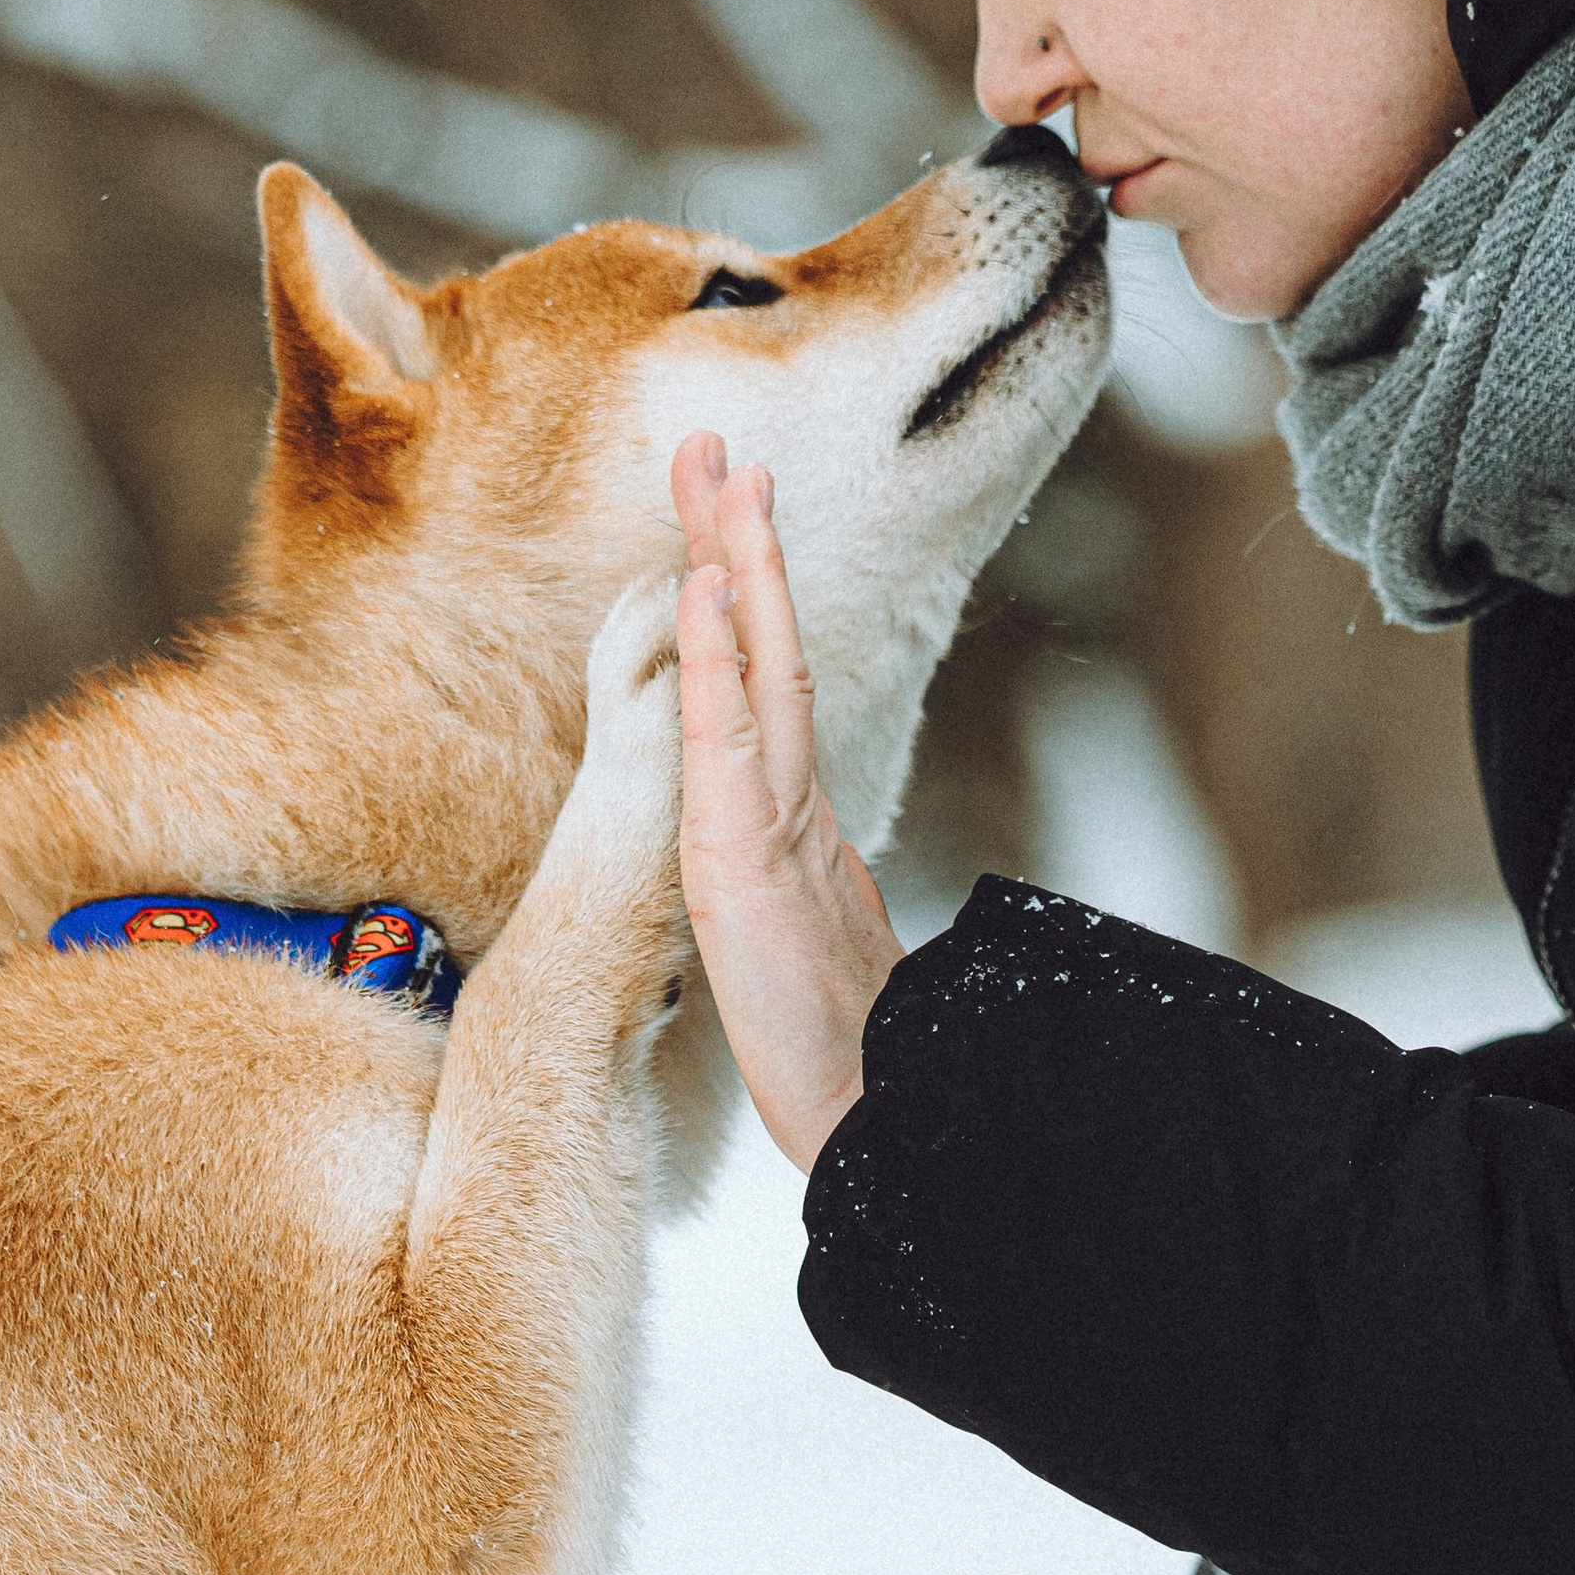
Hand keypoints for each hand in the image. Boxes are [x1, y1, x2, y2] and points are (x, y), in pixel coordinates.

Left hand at [671, 432, 902, 1171]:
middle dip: (737, 540)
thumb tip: (784, 868)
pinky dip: (712, 660)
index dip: (746, 588)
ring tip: (719, 476)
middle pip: (763, 643)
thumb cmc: (842, 1056)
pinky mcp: (748, 863)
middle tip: (718, 445)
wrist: (876, 1128)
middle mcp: (790, 800)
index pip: (766, 674)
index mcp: (794, 813)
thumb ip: (787, 889)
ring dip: (733, 564)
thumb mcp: (788, 948)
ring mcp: (774, 824)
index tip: (728, 506)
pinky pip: (726, 742)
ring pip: (756, 667)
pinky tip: (698, 591)